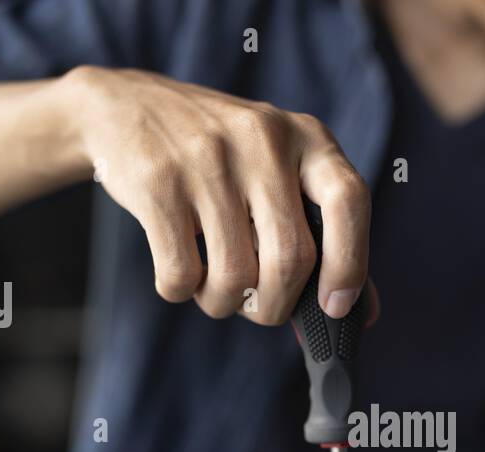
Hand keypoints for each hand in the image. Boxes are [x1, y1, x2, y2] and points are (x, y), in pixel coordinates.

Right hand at [60, 66, 375, 324]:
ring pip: (235, 277)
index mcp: (306, 136)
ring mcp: (208, 158)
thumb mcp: (278, 168)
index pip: (349, 201)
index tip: (335, 307)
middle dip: (275, 306)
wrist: (124, 106)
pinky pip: (181, 274)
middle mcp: (262, 139)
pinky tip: (180, 272)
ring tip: (214, 289)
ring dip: (224, 303)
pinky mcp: (158, 183)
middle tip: (259, 308)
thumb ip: (320, 230)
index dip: (350, 264)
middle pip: (290, 259)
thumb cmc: (219, 156)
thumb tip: (361, 313)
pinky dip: (180, 291)